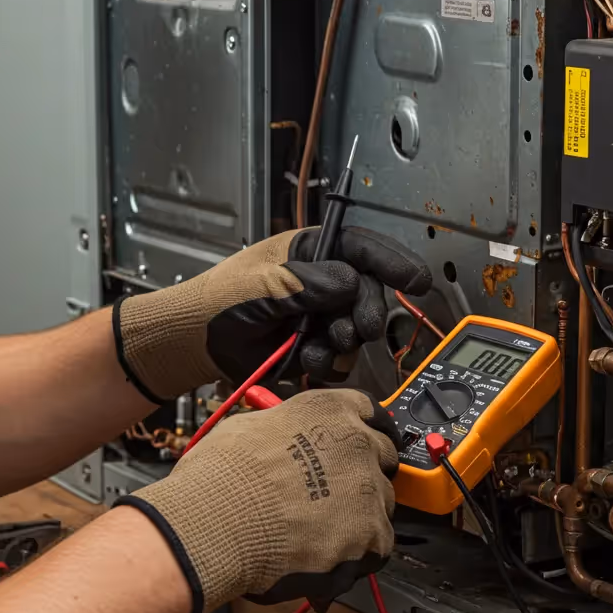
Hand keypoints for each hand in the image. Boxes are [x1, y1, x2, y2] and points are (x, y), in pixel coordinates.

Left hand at [114, 227, 430, 401]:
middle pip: (367, 294)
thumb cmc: (219, 301)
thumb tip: (350, 283)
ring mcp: (319, 316)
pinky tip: (307, 361)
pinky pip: (339, 358)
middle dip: (366, 313)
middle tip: (360, 330)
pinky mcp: (314, 348)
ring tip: (316, 348)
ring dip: (342, 343)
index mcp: (310, 252)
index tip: (417, 282)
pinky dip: (328, 363)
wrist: (195, 344)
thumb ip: (308, 283)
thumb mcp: (263, 284)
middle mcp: (321, 282)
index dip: (393, 263)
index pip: (362, 249)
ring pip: (355, 330)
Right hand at [114, 389, 399, 612]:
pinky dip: (357, 555)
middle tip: (336, 495)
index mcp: (327, 410)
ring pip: (382, 504)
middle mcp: (355, 443)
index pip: (368, 410)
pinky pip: (378, 546)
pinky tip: (327, 557)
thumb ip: (284, 432)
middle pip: (381, 457)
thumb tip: (283, 441)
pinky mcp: (369, 534)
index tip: (361, 442)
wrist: (216, 524)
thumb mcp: (248, 428)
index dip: (363, 430)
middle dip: (362, 476)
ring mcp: (367, 489)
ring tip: (320, 534)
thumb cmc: (219, 479)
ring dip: (359, 517)